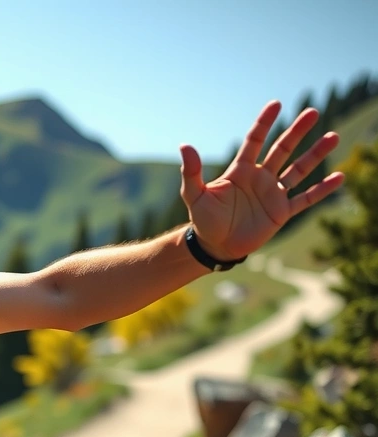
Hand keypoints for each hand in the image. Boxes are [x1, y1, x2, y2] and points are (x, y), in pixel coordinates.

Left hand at [179, 101, 344, 261]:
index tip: (276, 104)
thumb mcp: (194, 194)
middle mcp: (260, 178)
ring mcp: (272, 194)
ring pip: (298, 169)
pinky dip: (321, 190)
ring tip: (333, 136)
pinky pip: (305, 199)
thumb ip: (192, 171)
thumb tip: (184, 146)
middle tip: (313, 112)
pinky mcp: (281, 212)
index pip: (255, 140)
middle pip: (282, 149)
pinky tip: (339, 177)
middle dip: (297, 131)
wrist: (214, 246)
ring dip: (315, 154)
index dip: (264, 123)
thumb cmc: (203, 220)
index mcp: (241, 170)